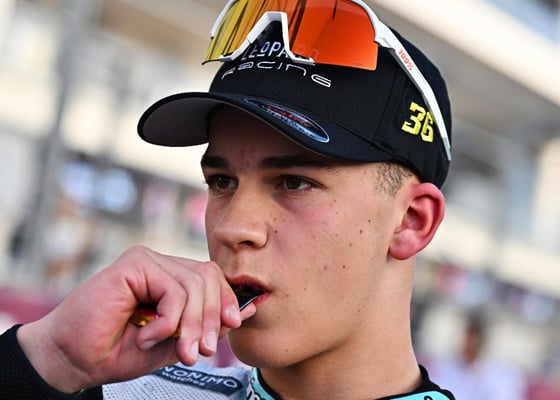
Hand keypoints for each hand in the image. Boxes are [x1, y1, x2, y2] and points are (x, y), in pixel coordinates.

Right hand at [16, 246, 253, 392]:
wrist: (74, 360)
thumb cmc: (118, 351)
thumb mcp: (176, 341)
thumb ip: (206, 325)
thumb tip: (248, 309)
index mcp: (170, 278)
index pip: (211, 277)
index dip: (226, 299)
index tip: (233, 324)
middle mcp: (160, 264)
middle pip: (208, 276)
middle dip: (211, 317)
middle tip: (200, 351)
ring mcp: (147, 260)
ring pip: (194, 283)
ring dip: (191, 324)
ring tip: (179, 350)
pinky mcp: (134, 263)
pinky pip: (173, 289)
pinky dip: (169, 321)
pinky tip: (148, 336)